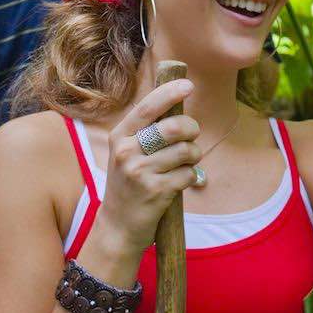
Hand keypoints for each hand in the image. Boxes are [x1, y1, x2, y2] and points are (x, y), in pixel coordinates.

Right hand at [95, 78, 202, 261]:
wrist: (118, 226)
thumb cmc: (129, 183)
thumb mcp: (126, 153)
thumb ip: (146, 129)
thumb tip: (176, 100)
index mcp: (119, 137)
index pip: (147, 107)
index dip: (170, 93)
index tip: (188, 85)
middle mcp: (126, 152)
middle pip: (174, 127)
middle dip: (192, 129)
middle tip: (192, 136)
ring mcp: (140, 172)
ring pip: (186, 151)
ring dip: (194, 155)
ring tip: (186, 162)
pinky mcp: (156, 191)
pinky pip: (189, 174)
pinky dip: (192, 176)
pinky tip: (181, 182)